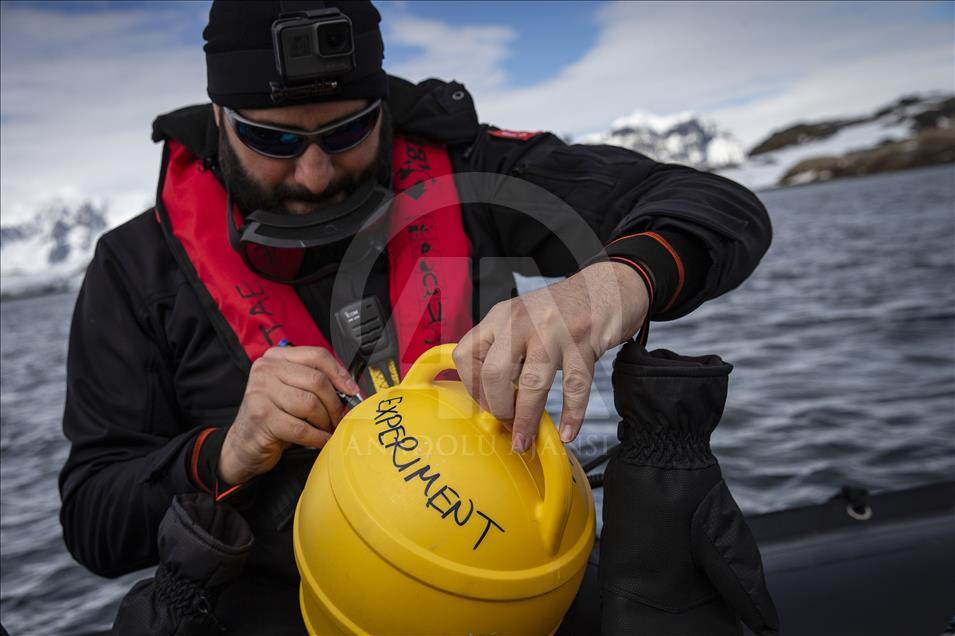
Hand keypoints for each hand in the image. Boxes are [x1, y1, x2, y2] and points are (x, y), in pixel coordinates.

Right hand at [218, 346, 359, 484]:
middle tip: (338, 417)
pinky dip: (318, 437)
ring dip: (325, 421)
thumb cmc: (273, 416)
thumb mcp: (290, 390)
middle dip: (334, 403)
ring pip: (310, 404)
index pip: (317, 355)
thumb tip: (350, 387)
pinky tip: (321, 440)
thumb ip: (313, 381)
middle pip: (317, 380)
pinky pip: (302, 428)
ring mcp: (261, 393)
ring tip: (326, 428)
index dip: (340, 373)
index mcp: (276, 357)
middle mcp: (266, 370)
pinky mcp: (261, 417)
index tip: (352, 390)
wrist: (243, 444)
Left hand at [453, 261, 648, 451]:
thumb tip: (491, 397)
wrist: (608, 287)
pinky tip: (569, 432)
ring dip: (527, 419)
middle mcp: (522, 320)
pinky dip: (572, 415)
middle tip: (507, 421)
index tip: (485, 403)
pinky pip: (575, 387)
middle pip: (494, 373)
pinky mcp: (584, 341)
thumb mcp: (522, 320)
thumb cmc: (562, 311)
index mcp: (500, 316)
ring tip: (525, 440)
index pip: (465, 354)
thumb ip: (504, 350)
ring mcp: (554, 329)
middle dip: (498, 407)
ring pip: (532, 384)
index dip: (471, 387)